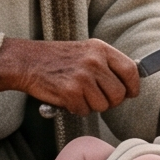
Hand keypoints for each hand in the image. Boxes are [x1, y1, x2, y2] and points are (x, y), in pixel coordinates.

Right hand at [0, 37, 139, 114]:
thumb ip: (107, 65)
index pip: (131, 70)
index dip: (132, 87)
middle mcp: (94, 61)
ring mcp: (82, 76)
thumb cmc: (56, 59)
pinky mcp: (70, 91)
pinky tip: (67, 98)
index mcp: (100, 49)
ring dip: (91, 106)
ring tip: (78, 94)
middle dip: (110, 102)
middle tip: (96, 98)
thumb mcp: (86, 51)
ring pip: (102, 105)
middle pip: (118, 94)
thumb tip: (128, 85)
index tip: (129, 93)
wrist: (26, 61)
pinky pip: (84, 111)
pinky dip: (76, 109)